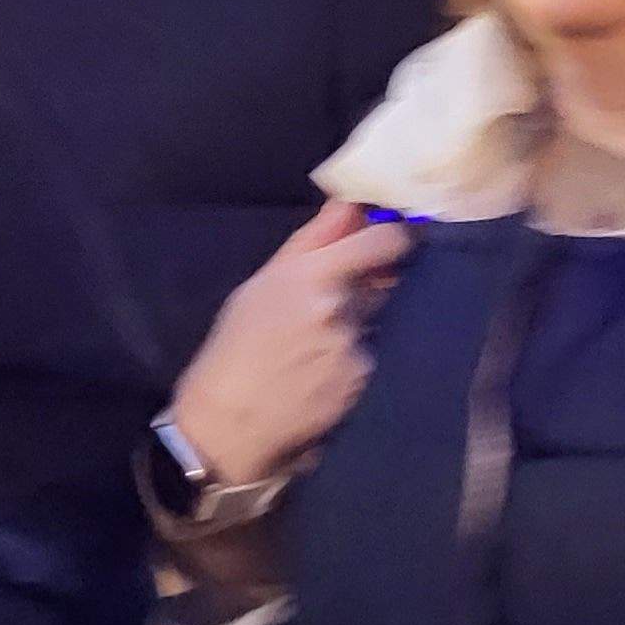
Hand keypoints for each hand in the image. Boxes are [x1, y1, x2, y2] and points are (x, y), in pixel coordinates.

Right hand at [171, 203, 409, 485]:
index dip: (395, 238)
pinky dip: (354, 360)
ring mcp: (356, 346)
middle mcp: (340, 307)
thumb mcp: (262, 284)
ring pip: (374, 321)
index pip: (386, 241)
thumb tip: (352, 204)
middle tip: (331, 307)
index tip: (390, 242)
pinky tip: (322, 374)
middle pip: (384, 282)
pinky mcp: (364, 379)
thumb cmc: (236, 346)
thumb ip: (312, 241)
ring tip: (315, 350)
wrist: (229, 421)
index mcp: (311, 275)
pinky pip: (371, 356)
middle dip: (367, 288)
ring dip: (357, 326)